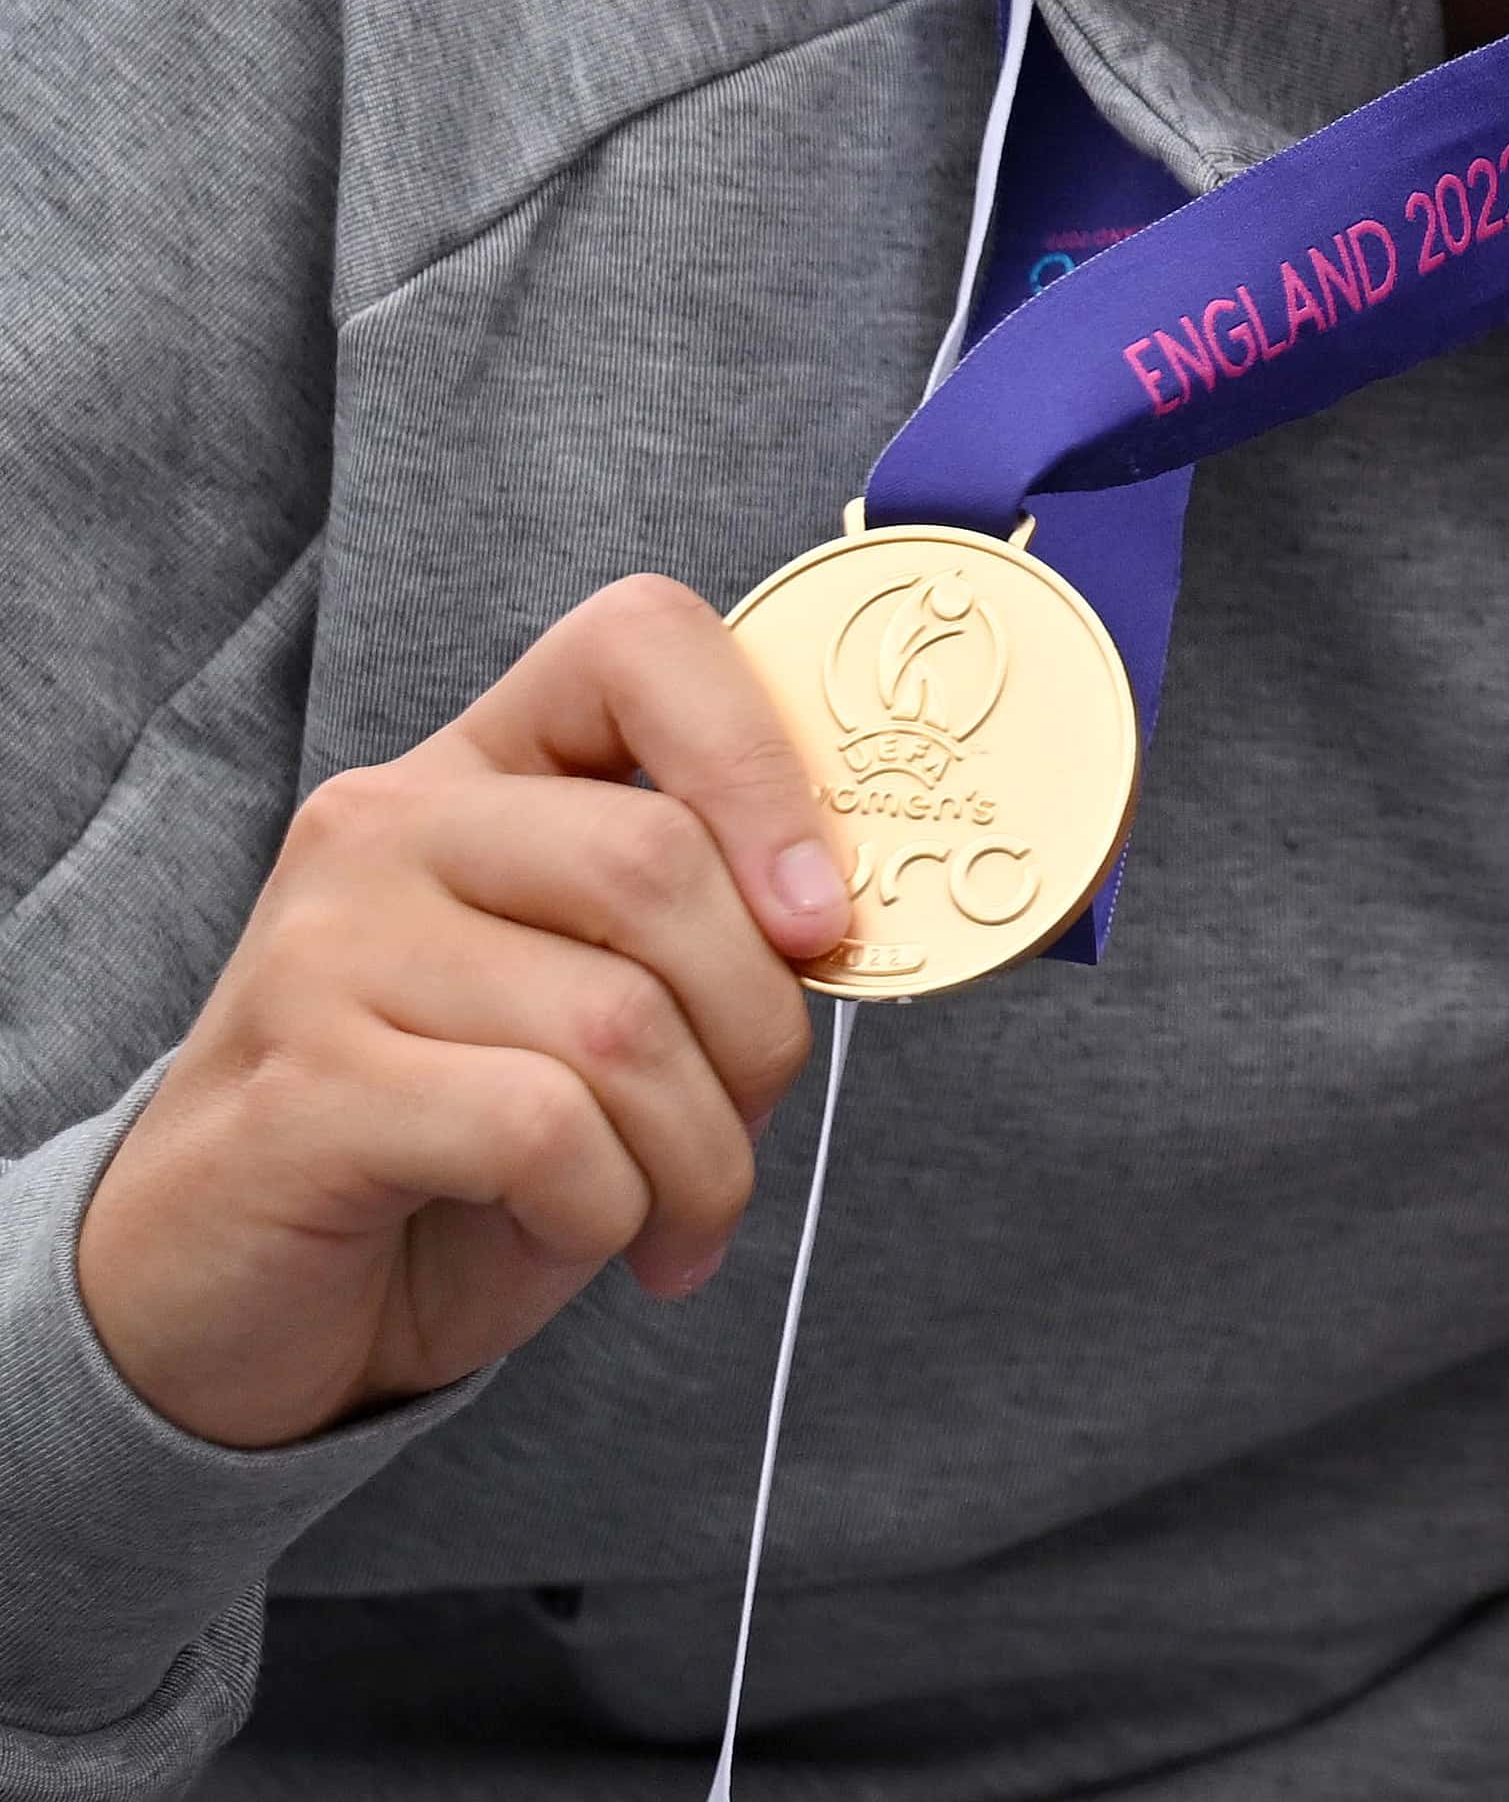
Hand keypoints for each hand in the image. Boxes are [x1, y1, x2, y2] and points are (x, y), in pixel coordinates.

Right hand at [76, 575, 849, 1450]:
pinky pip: (540, 1127)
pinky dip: (608, 1205)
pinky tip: (583, 1234)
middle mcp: (386, 827)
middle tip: (747, 1122)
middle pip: (659, 861)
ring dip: (696, 1151)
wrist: (229, 1302)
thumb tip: (843, 916)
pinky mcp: (303, 1087)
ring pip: (617, 1018)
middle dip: (757, 1025)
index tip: (820, 915)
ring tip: (677, 1215)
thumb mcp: (594, 1004)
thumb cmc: (450, 1148)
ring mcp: (325, 950)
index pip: (641, 641)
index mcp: (478, 770)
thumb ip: (700, 929)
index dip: (767, 763)